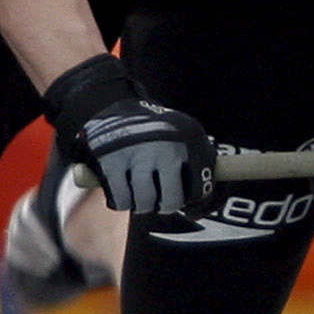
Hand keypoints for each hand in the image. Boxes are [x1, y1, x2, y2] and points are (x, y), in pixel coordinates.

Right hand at [44, 54, 215, 215]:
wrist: (122, 108)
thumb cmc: (162, 130)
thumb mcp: (190, 135)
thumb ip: (203, 163)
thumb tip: (199, 206)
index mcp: (187, 145)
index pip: (198, 189)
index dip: (192, 198)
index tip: (185, 196)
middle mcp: (163, 151)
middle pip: (171, 201)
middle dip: (167, 205)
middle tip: (162, 200)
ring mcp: (136, 157)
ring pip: (144, 203)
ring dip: (144, 205)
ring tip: (142, 195)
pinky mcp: (110, 163)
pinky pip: (121, 200)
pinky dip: (122, 202)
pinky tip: (124, 193)